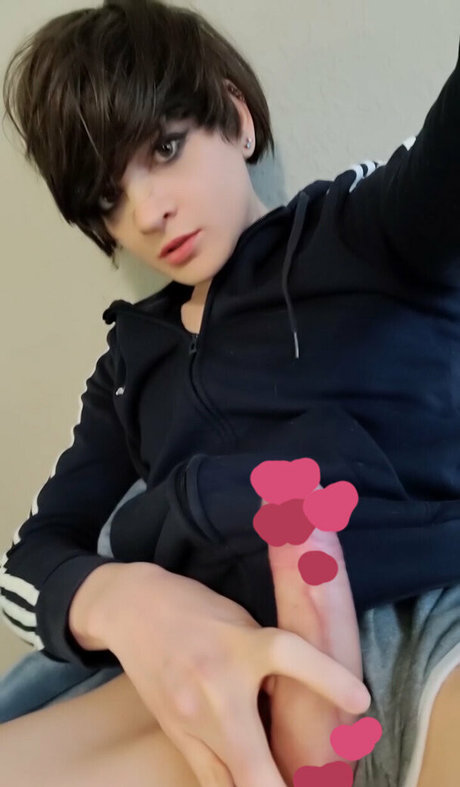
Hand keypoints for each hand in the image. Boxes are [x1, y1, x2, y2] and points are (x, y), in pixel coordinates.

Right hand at [100, 562, 369, 786]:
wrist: (132, 610)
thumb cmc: (196, 610)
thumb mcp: (240, 621)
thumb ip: (269, 659)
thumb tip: (304, 698)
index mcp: (239, 645)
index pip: (288, 656)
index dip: (329, 678)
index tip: (361, 700)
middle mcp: (215, 689)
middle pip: (253, 766)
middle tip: (320, 785)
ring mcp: (191, 720)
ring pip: (231, 784)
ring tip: (290, 783)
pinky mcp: (176, 735)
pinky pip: (210, 778)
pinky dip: (235, 785)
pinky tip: (253, 782)